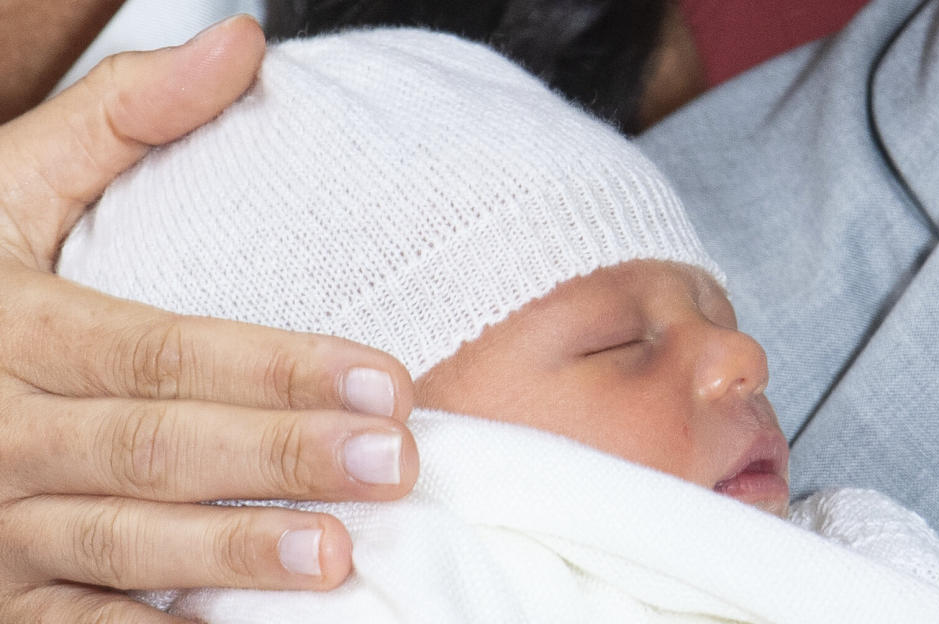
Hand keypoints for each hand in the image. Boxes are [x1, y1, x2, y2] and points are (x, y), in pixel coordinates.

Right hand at [0, 16, 417, 622]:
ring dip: (229, 555)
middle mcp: (2, 429)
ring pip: (120, 542)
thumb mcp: (10, 181)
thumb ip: (123, 115)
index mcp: (17, 326)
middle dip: (280, 459)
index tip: (390, 380)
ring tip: (335, 561)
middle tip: (394, 467)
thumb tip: (239, 38)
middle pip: (160, 446)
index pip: (168, 349)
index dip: (281, 366)